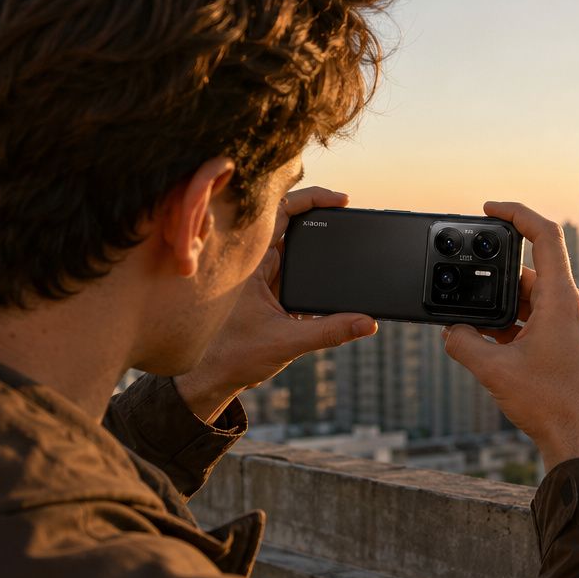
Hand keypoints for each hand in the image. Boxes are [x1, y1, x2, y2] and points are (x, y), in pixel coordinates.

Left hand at [175, 187, 377, 421]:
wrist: (211, 379)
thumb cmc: (232, 357)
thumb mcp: (288, 342)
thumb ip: (330, 331)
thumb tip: (367, 323)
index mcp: (250, 262)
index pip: (281, 211)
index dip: (311, 198)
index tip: (340, 201)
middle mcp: (255, 263)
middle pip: (291, 223)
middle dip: (321, 216)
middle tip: (349, 213)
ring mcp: (262, 276)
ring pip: (295, 248)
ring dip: (317, 245)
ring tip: (344, 241)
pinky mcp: (270, 292)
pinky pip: (296, 270)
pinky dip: (314, 269)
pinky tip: (331, 277)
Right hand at [442, 201, 578, 469]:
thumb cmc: (549, 405)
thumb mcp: (493, 370)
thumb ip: (463, 343)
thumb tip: (451, 332)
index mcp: (563, 299)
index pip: (545, 235)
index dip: (516, 213)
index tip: (490, 208)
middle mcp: (575, 304)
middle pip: (528, 274)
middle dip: (494, 287)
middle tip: (467, 305)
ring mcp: (577, 322)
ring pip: (532, 299)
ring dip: (503, 312)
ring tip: (481, 340)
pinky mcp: (575, 340)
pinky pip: (540, 318)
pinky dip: (515, 326)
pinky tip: (496, 350)